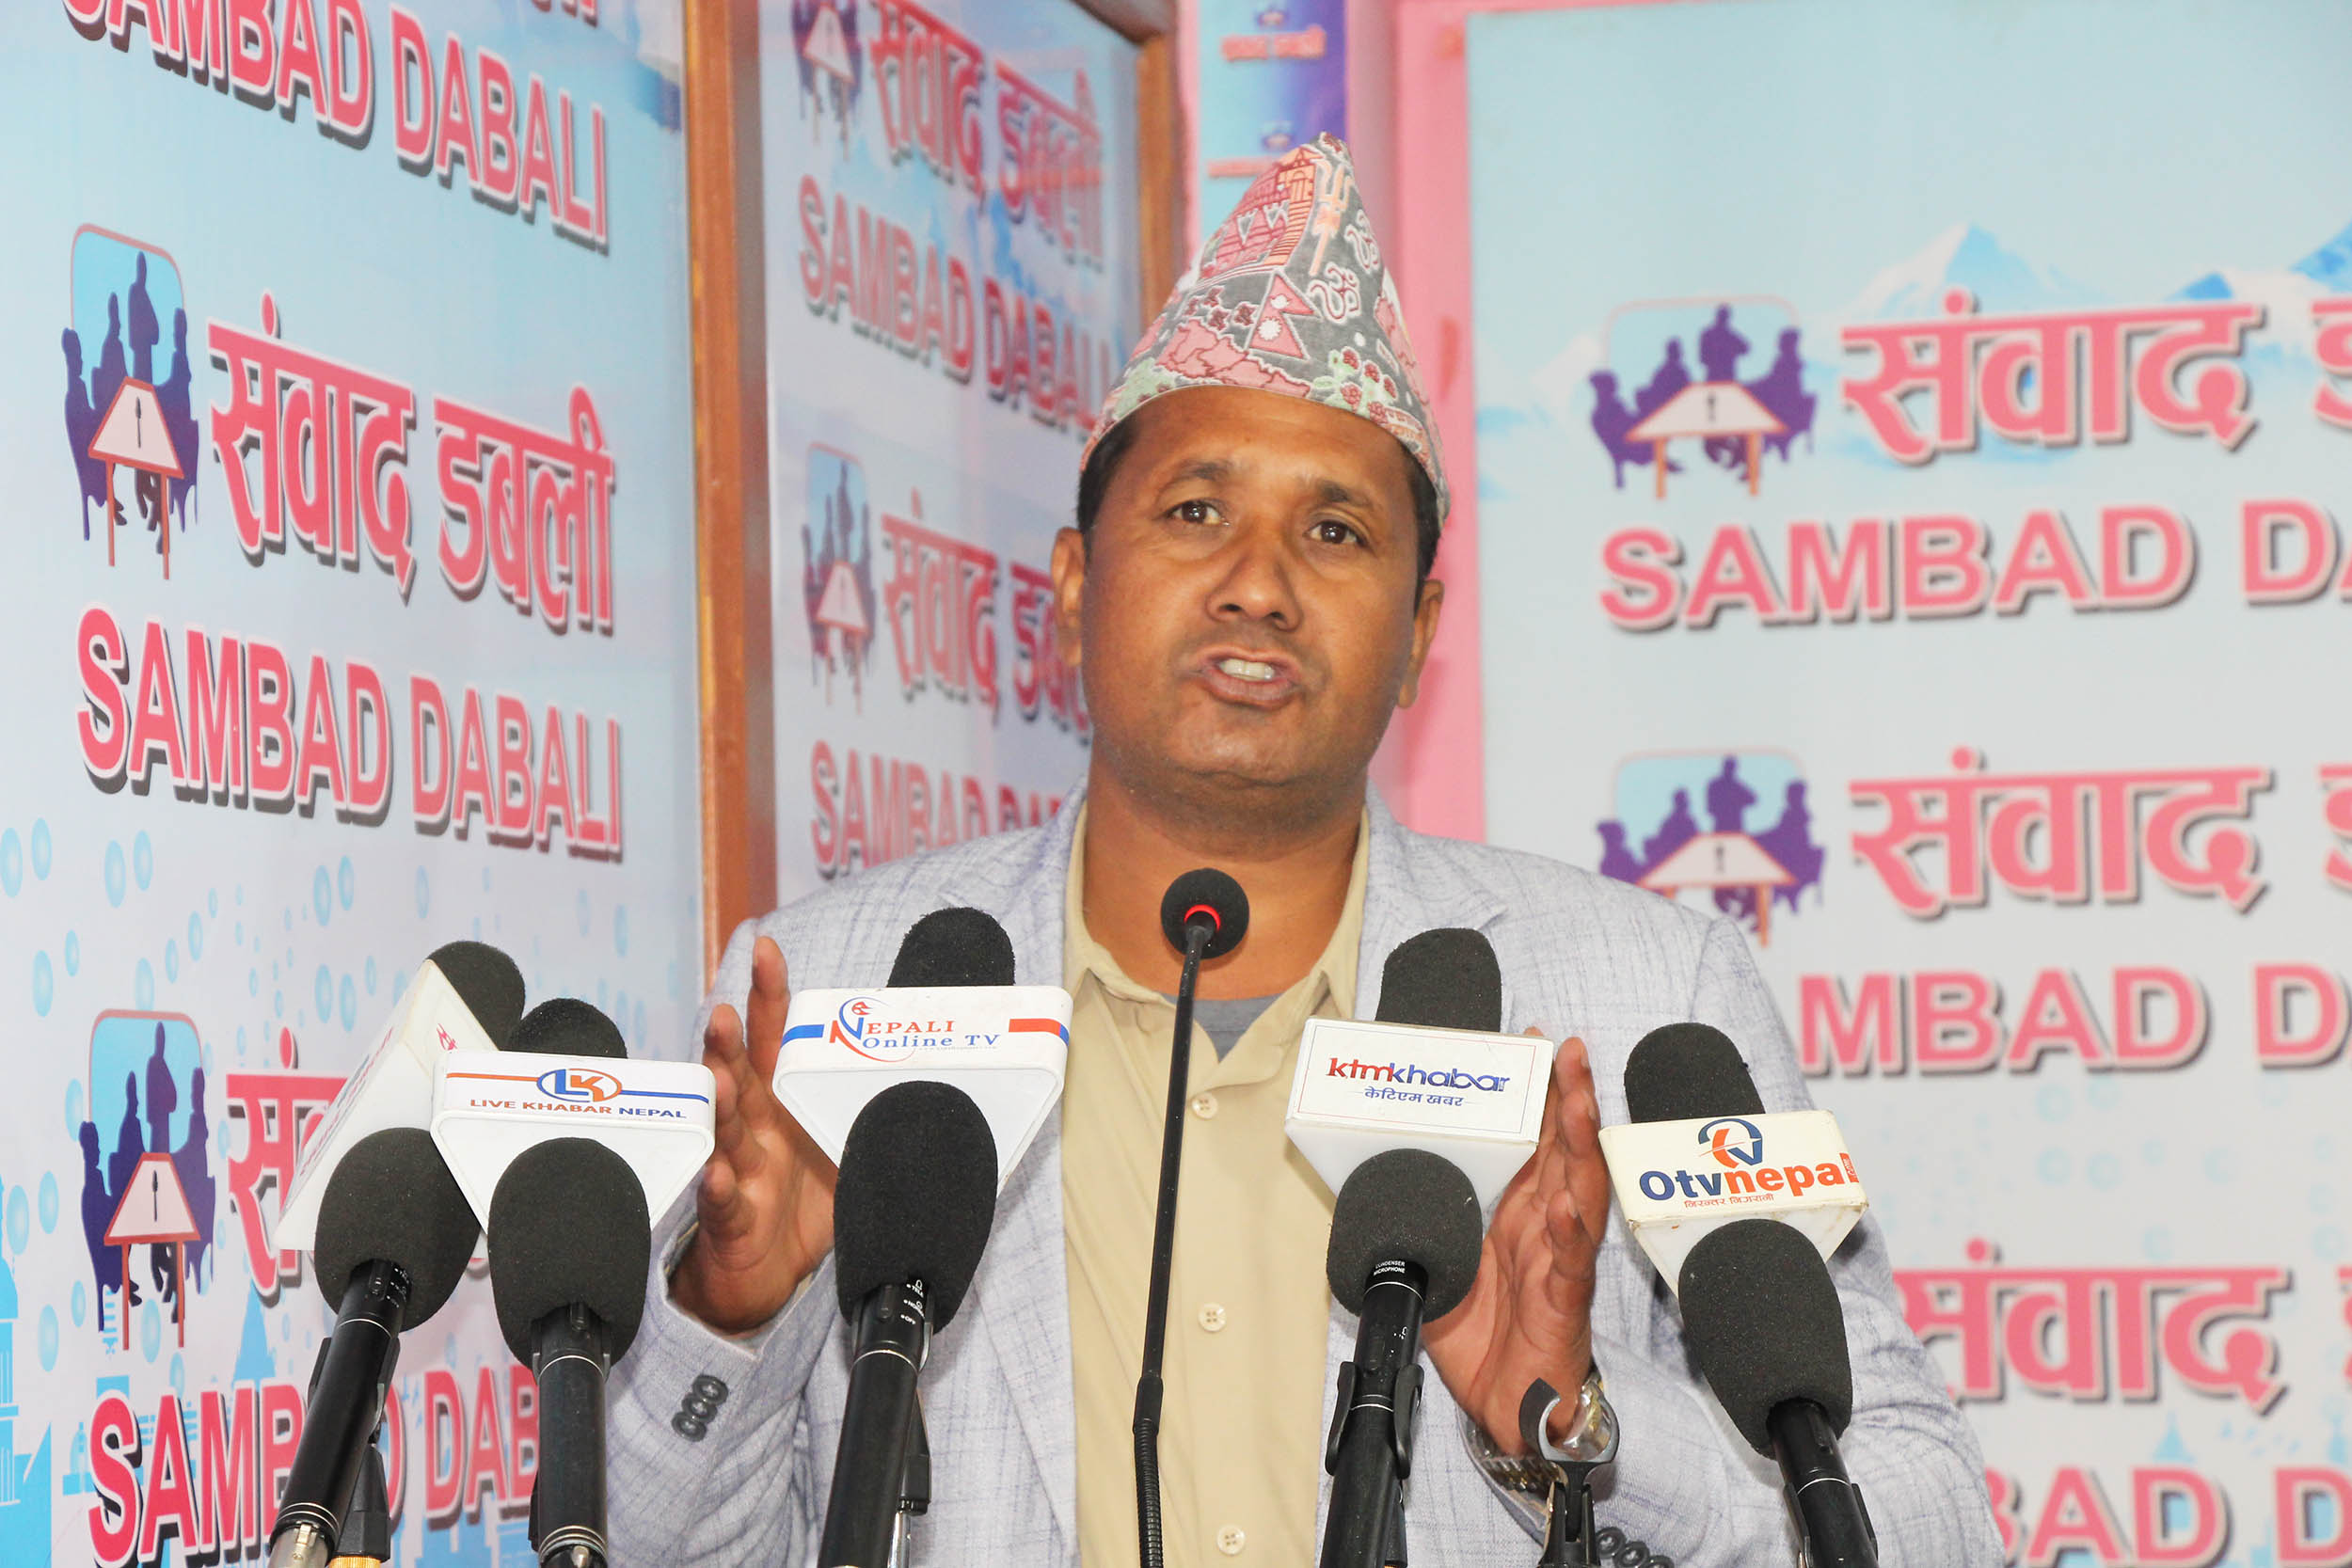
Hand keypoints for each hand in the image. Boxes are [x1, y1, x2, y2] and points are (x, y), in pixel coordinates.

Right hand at [669, 936, 838, 1333]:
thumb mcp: (848, 1152)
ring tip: (717, 1074)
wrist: (766, 1282)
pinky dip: (718, 1189)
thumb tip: (941, 1081)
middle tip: (723, 1013)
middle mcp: (757, 1130)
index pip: (775, 1040)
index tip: (766, 949)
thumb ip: (870, 1116)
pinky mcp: (731, 1221)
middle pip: (739, 1077)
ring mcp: (739, 1173)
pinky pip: (724, 1203)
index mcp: (783, 1105)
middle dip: (728, 1044)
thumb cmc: (802, 1208)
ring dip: (721, 1103)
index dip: (770, 995)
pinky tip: (716, 1175)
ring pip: (726, 1132)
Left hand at [1422, 1034, 1609, 1452]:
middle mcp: (1548, 1225)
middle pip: (1566, 1150)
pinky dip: (1570, 1230)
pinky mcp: (1565, 1301)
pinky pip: (1571, 1262)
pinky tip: (1569, 1203)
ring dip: (1581, 1144)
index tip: (1533, 1044)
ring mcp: (1561, 1259)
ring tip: (1578, 1102)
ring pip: (1582, 1191)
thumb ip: (1421, 1216)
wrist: (1504, 1407)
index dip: (1538, 1092)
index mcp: (1521, 1210)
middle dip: (1569, 1096)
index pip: (1536, 1139)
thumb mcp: (1440, 1260)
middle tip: (1567, 1050)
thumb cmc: (1483, 1334)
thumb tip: (1371, 1173)